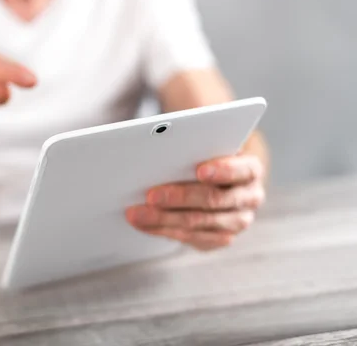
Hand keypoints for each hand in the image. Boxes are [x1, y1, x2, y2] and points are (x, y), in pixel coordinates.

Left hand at [126, 154, 265, 250]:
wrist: (221, 179)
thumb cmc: (208, 156)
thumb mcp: (208, 148)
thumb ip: (195, 149)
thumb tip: (160, 150)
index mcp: (251, 170)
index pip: (243, 170)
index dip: (223, 170)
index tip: (199, 170)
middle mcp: (249, 198)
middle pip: (213, 200)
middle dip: (179, 197)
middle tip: (150, 195)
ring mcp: (237, 222)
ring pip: (198, 223)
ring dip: (163, 219)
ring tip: (137, 213)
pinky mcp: (220, 238)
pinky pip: (190, 238)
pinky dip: (163, 230)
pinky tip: (143, 224)